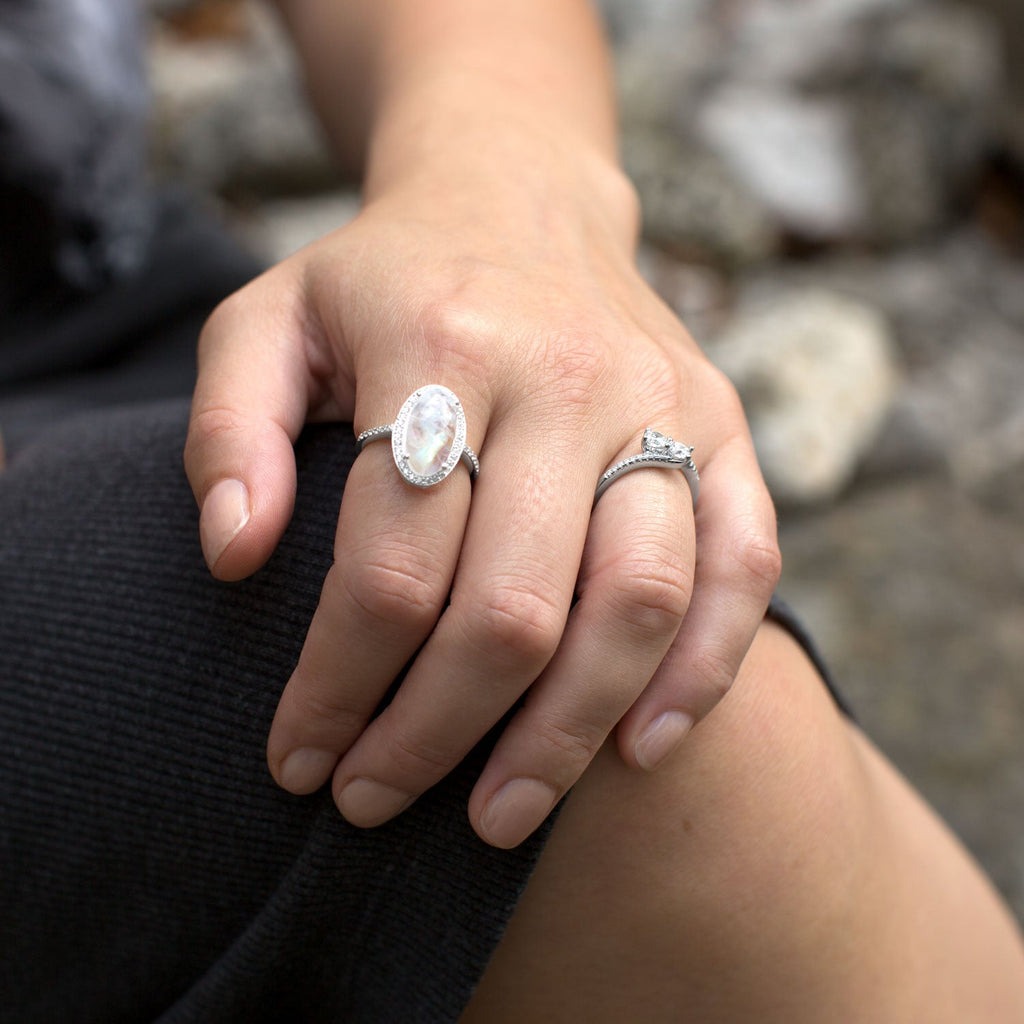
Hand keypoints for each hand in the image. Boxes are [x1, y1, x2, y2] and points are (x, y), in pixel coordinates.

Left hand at [184, 129, 779, 848]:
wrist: (522, 199)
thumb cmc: (387, 280)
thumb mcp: (268, 321)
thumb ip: (228, 431)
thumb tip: (233, 558)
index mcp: (440, 344)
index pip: (391, 564)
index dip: (338, 685)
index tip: (299, 756)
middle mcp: (566, 375)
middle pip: (513, 608)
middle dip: (436, 736)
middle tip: (375, 804)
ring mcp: (662, 401)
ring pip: (637, 602)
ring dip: (566, 735)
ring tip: (498, 819)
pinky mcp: (726, 423)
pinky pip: (742, 565)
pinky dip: (703, 670)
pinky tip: (640, 747)